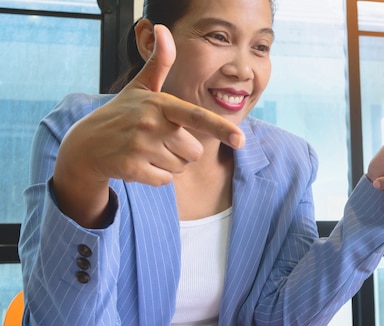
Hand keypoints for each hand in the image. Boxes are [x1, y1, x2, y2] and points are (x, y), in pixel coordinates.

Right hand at [53, 24, 243, 226]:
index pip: (196, 117)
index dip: (220, 128)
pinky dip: (156, 177)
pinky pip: (165, 180)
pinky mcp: (133, 169)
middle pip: (194, 151)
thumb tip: (164, 30)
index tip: (240, 139)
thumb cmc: (121, 114)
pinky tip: (139, 164)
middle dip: (182, 151)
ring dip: (169, 164)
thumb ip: (159, 63)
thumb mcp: (140, 88)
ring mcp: (141, 147)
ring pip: (180, 167)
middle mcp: (151, 124)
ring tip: (147, 151)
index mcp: (159, 104)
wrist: (86, 145)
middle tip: (158, 141)